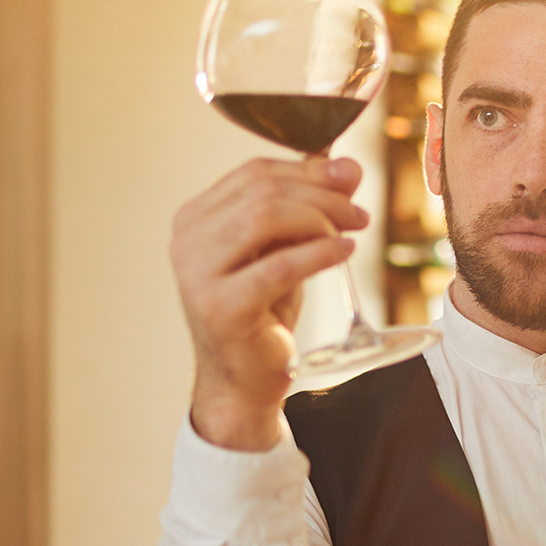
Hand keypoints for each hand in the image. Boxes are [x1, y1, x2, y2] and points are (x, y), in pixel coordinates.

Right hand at [171, 155, 368, 449]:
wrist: (244, 380)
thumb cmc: (264, 312)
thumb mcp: (286, 250)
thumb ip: (308, 206)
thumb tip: (348, 166)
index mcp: (195, 219)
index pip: (253, 173)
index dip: (308, 170)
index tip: (350, 178)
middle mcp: (187, 241)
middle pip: (262, 192)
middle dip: (321, 195)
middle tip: (358, 214)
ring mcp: (198, 275)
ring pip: (265, 218)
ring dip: (320, 220)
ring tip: (352, 233)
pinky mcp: (222, 308)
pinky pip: (279, 265)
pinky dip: (319, 253)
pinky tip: (344, 252)